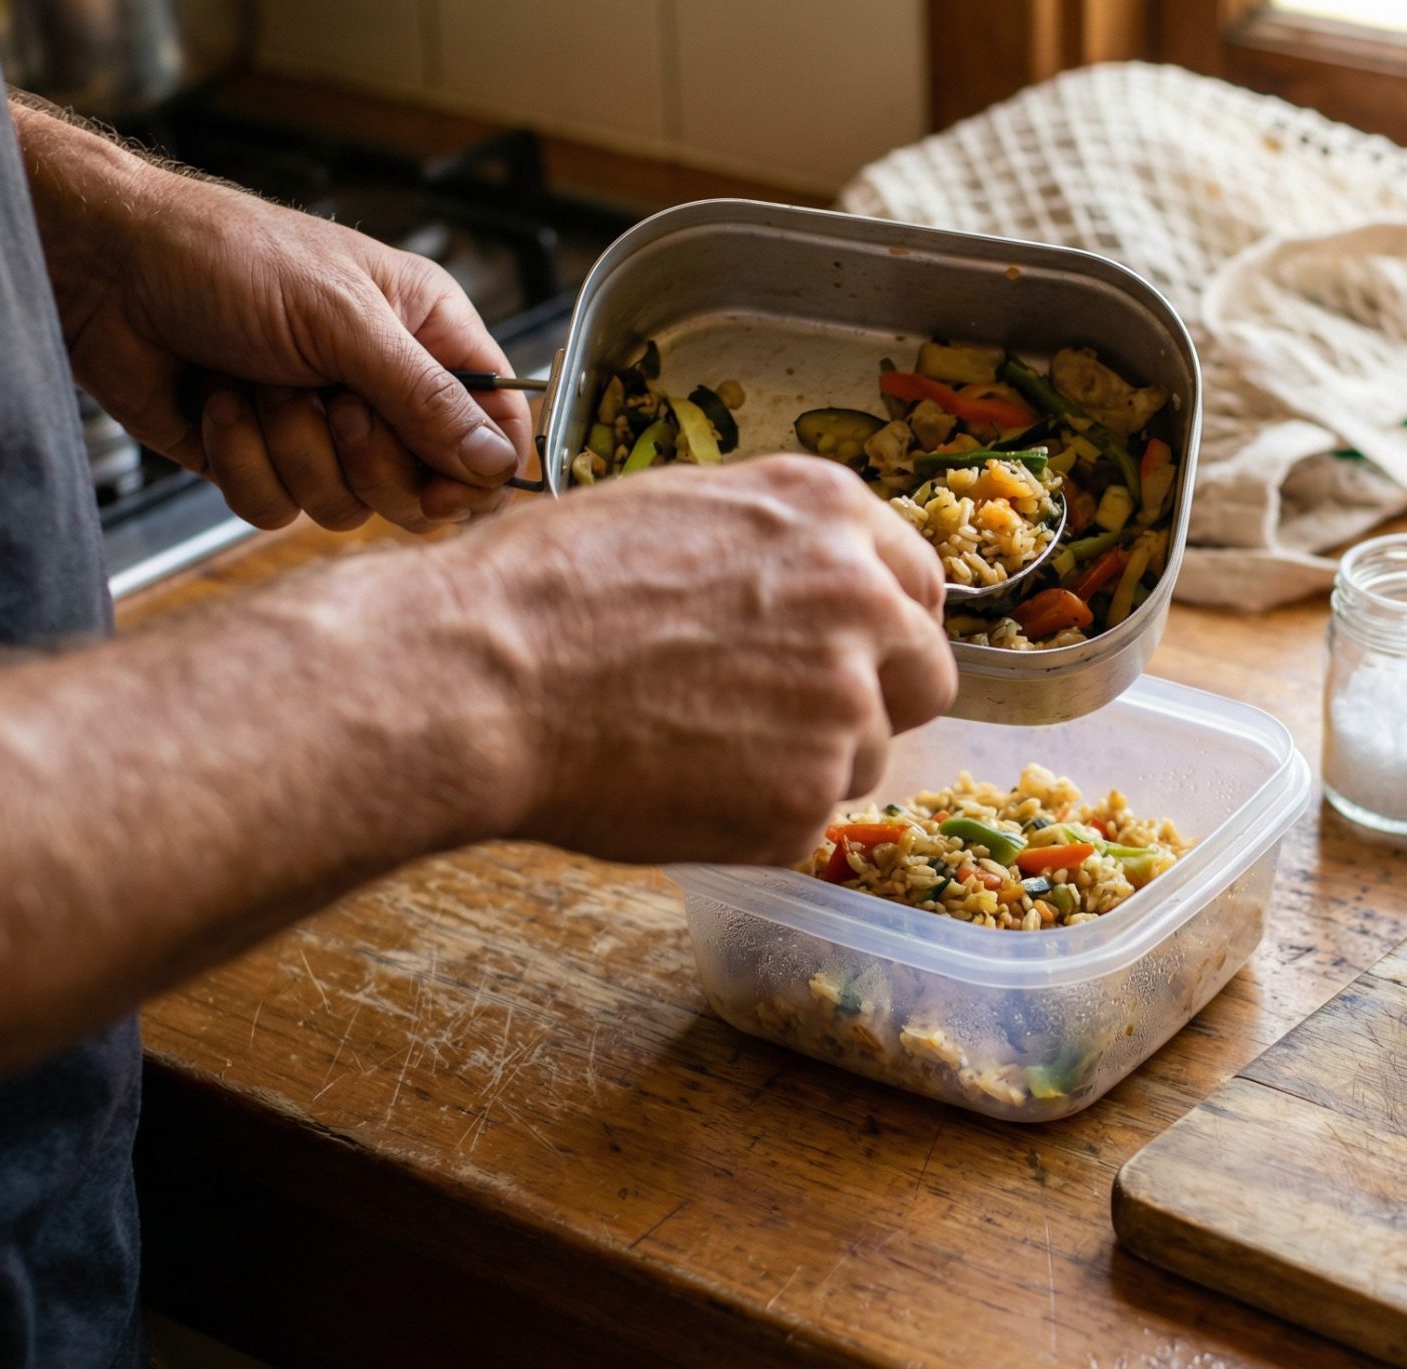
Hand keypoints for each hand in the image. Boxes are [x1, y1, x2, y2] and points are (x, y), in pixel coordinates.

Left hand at [57, 163, 531, 533]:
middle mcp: (382, 386)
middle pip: (425, 484)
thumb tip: (495, 464)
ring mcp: (321, 429)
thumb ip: (426, 398)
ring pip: (347, 505)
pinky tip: (218, 405)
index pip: (496, 425)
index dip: (480, 469)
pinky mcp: (260, 459)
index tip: (445, 486)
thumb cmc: (226, 258)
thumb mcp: (343, 319)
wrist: (105, 268)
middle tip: (334, 407)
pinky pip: (275, 509)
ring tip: (259, 386)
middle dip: (369, 459)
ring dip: (293, 449)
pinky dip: (241, 460)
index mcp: (425, 334)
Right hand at [445, 455, 958, 864]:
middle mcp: (861, 602)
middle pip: (922, 677)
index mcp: (830, 515)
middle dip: (873, 703)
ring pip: (863, 758)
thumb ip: (774, 545)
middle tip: (788, 722)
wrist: (484, 674)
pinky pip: (801, 821)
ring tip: (694, 747)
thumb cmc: (548, 589)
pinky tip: (675, 785)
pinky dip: (752, 820)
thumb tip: (812, 579)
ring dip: (801, 765)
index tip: (855, 654)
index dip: (883, 628)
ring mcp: (843, 705)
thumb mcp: (677, 509)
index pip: (918, 585)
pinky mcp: (806, 797)